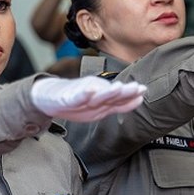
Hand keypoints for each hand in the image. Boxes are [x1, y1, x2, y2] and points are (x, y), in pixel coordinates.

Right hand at [30, 76, 145, 121]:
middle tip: (135, 88)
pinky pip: (76, 96)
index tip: (143, 91)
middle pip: (111, 93)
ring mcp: (82, 93)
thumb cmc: (79, 100)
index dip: (131, 95)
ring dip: (107, 91)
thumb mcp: (101, 107)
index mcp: (104, 95)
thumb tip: (140, 99)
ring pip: (96, 93)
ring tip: (118, 88)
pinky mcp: (68, 97)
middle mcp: (95, 91)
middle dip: (123, 91)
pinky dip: (83, 94)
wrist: (50, 97)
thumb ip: (120, 104)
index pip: (120, 97)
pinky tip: (89, 92)